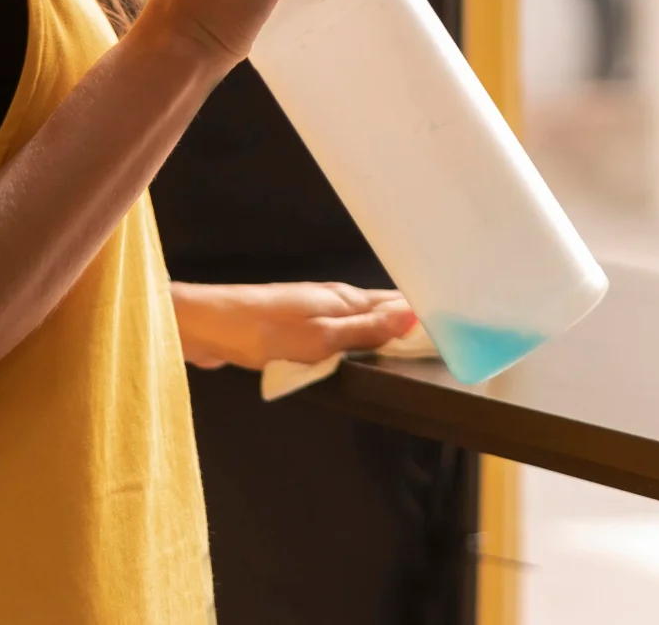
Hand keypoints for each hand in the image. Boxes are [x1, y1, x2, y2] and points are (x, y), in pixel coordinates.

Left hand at [172, 281, 417, 370]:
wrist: (203, 326)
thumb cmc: (258, 331)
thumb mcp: (318, 337)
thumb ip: (365, 330)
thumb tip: (414, 316)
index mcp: (344, 299)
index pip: (398, 304)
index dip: (425, 317)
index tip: (456, 332)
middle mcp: (333, 300)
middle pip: (382, 311)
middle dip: (409, 325)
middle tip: (441, 346)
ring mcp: (313, 311)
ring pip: (360, 323)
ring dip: (382, 334)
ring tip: (408, 354)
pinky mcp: (295, 327)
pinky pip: (337, 335)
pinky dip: (355, 344)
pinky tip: (356, 359)